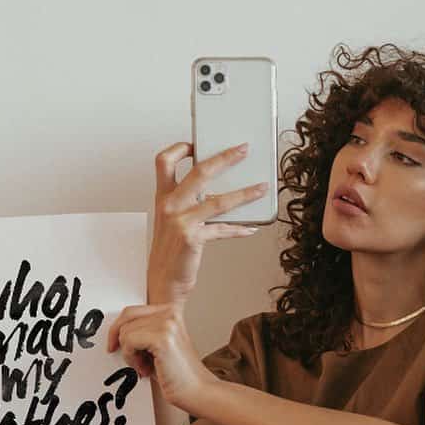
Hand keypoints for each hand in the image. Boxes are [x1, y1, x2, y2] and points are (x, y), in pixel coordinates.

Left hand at [106, 301, 216, 414]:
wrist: (198, 391)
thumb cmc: (178, 374)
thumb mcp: (157, 347)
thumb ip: (142, 333)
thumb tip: (116, 332)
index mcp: (170, 312)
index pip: (131, 311)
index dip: (118, 329)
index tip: (114, 345)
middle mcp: (170, 313)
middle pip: (126, 319)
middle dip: (122, 342)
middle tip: (132, 361)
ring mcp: (168, 323)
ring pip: (125, 332)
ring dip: (130, 354)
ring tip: (145, 366)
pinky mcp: (163, 338)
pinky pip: (129, 341)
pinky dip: (132, 359)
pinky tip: (146, 369)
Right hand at [147, 140, 267, 304]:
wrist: (162, 282)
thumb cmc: (170, 253)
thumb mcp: (173, 222)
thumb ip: (190, 204)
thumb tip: (219, 191)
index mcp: (162, 198)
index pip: (164, 161)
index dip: (180, 148)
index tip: (197, 143)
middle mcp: (169, 205)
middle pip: (199, 171)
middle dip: (225, 157)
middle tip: (243, 150)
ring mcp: (181, 221)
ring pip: (219, 200)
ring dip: (245, 193)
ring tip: (262, 188)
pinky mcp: (193, 238)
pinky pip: (223, 229)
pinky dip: (239, 229)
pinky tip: (251, 228)